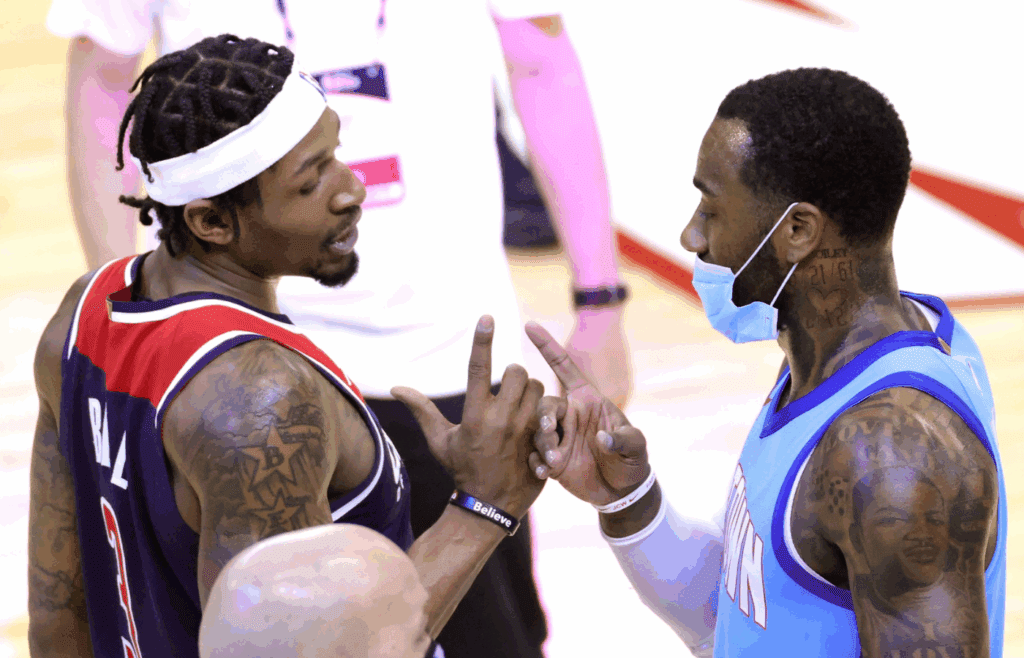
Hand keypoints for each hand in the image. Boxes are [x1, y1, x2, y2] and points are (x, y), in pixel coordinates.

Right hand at [392, 315, 545, 517]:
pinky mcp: (541, 439)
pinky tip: (537, 424)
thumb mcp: (440, 440)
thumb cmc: (462, 470)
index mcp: (475, 414)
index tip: (487, 317)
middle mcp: (501, 418)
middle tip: (509, 389)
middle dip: (515, 375)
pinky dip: (545, 411)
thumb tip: (396, 388)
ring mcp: (524, 429)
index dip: (482, 340)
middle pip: (519, 372)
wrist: (490, 507)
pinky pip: (551, 409)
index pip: (479, 368)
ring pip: (538, 388)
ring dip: (531, 392)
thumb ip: (422, 410)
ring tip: (522, 406)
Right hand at [525, 321, 648, 505]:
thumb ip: (622, 440)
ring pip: (535, 429)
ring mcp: (559, 436)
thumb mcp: (635, 446)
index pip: (564, 368)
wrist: (622, 492)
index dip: (548, 347)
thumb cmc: (632, 460)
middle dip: (543, 416)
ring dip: (541, 443)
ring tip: (554, 461)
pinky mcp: (551, 458)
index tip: (529, 325)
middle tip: (550, 433)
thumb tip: (601, 439)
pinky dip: (536, 461)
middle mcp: (569, 414)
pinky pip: (533, 454)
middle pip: (545, 404)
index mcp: (587, 400)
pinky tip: (545, 471)